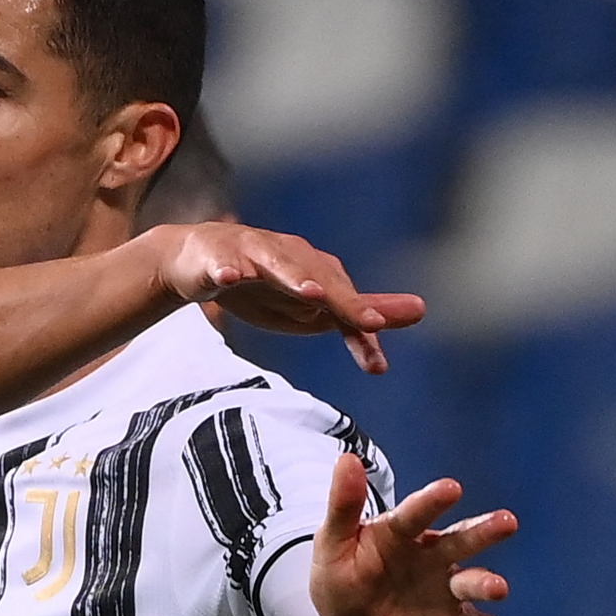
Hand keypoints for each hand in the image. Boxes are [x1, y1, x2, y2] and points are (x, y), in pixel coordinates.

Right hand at [144, 222, 426, 374]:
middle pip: (320, 279)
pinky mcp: (215, 256)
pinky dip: (225, 269)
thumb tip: (420, 311)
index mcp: (315, 269)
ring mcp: (252, 253)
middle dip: (342, 300)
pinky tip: (229, 278)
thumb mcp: (308, 307)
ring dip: (294, 276)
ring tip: (312, 294)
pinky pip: (221, 263)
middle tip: (368, 322)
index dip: (362, 329)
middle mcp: (289, 256)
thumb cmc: (259, 285)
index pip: (344, 303)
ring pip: (276, 264)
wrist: (194, 260)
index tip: (376, 362)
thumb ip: (358, 312)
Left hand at [310, 454, 516, 615]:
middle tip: (506, 522)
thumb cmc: (341, 583)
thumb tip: (347, 458)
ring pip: (473, 581)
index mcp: (400, 534)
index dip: (432, 501)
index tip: (450, 488)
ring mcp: (446, 590)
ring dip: (486, 583)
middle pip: (460, 540)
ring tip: (497, 587)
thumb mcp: (333, 546)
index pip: (416, 514)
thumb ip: (343, 506)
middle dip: (483, 531)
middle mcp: (431, 556)